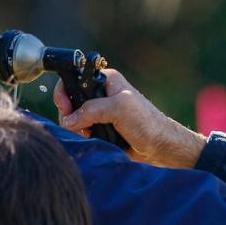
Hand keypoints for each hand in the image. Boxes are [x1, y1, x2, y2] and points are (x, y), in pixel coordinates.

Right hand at [55, 69, 206, 168]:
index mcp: (105, 80)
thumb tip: (69, 120)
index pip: (74, 78)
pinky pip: (82, 130)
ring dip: (76, 128)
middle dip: (70, 115)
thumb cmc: (147, 123)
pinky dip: (82, 136)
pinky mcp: (101, 127)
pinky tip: (91, 140)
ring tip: (89, 135)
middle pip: (70, 100)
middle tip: (79, 127)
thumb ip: (91, 110)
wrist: (161, 147)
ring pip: (74, 117)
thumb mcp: (118, 109)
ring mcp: (100, 111)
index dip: (64, 92)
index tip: (65, 107)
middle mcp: (101, 93)